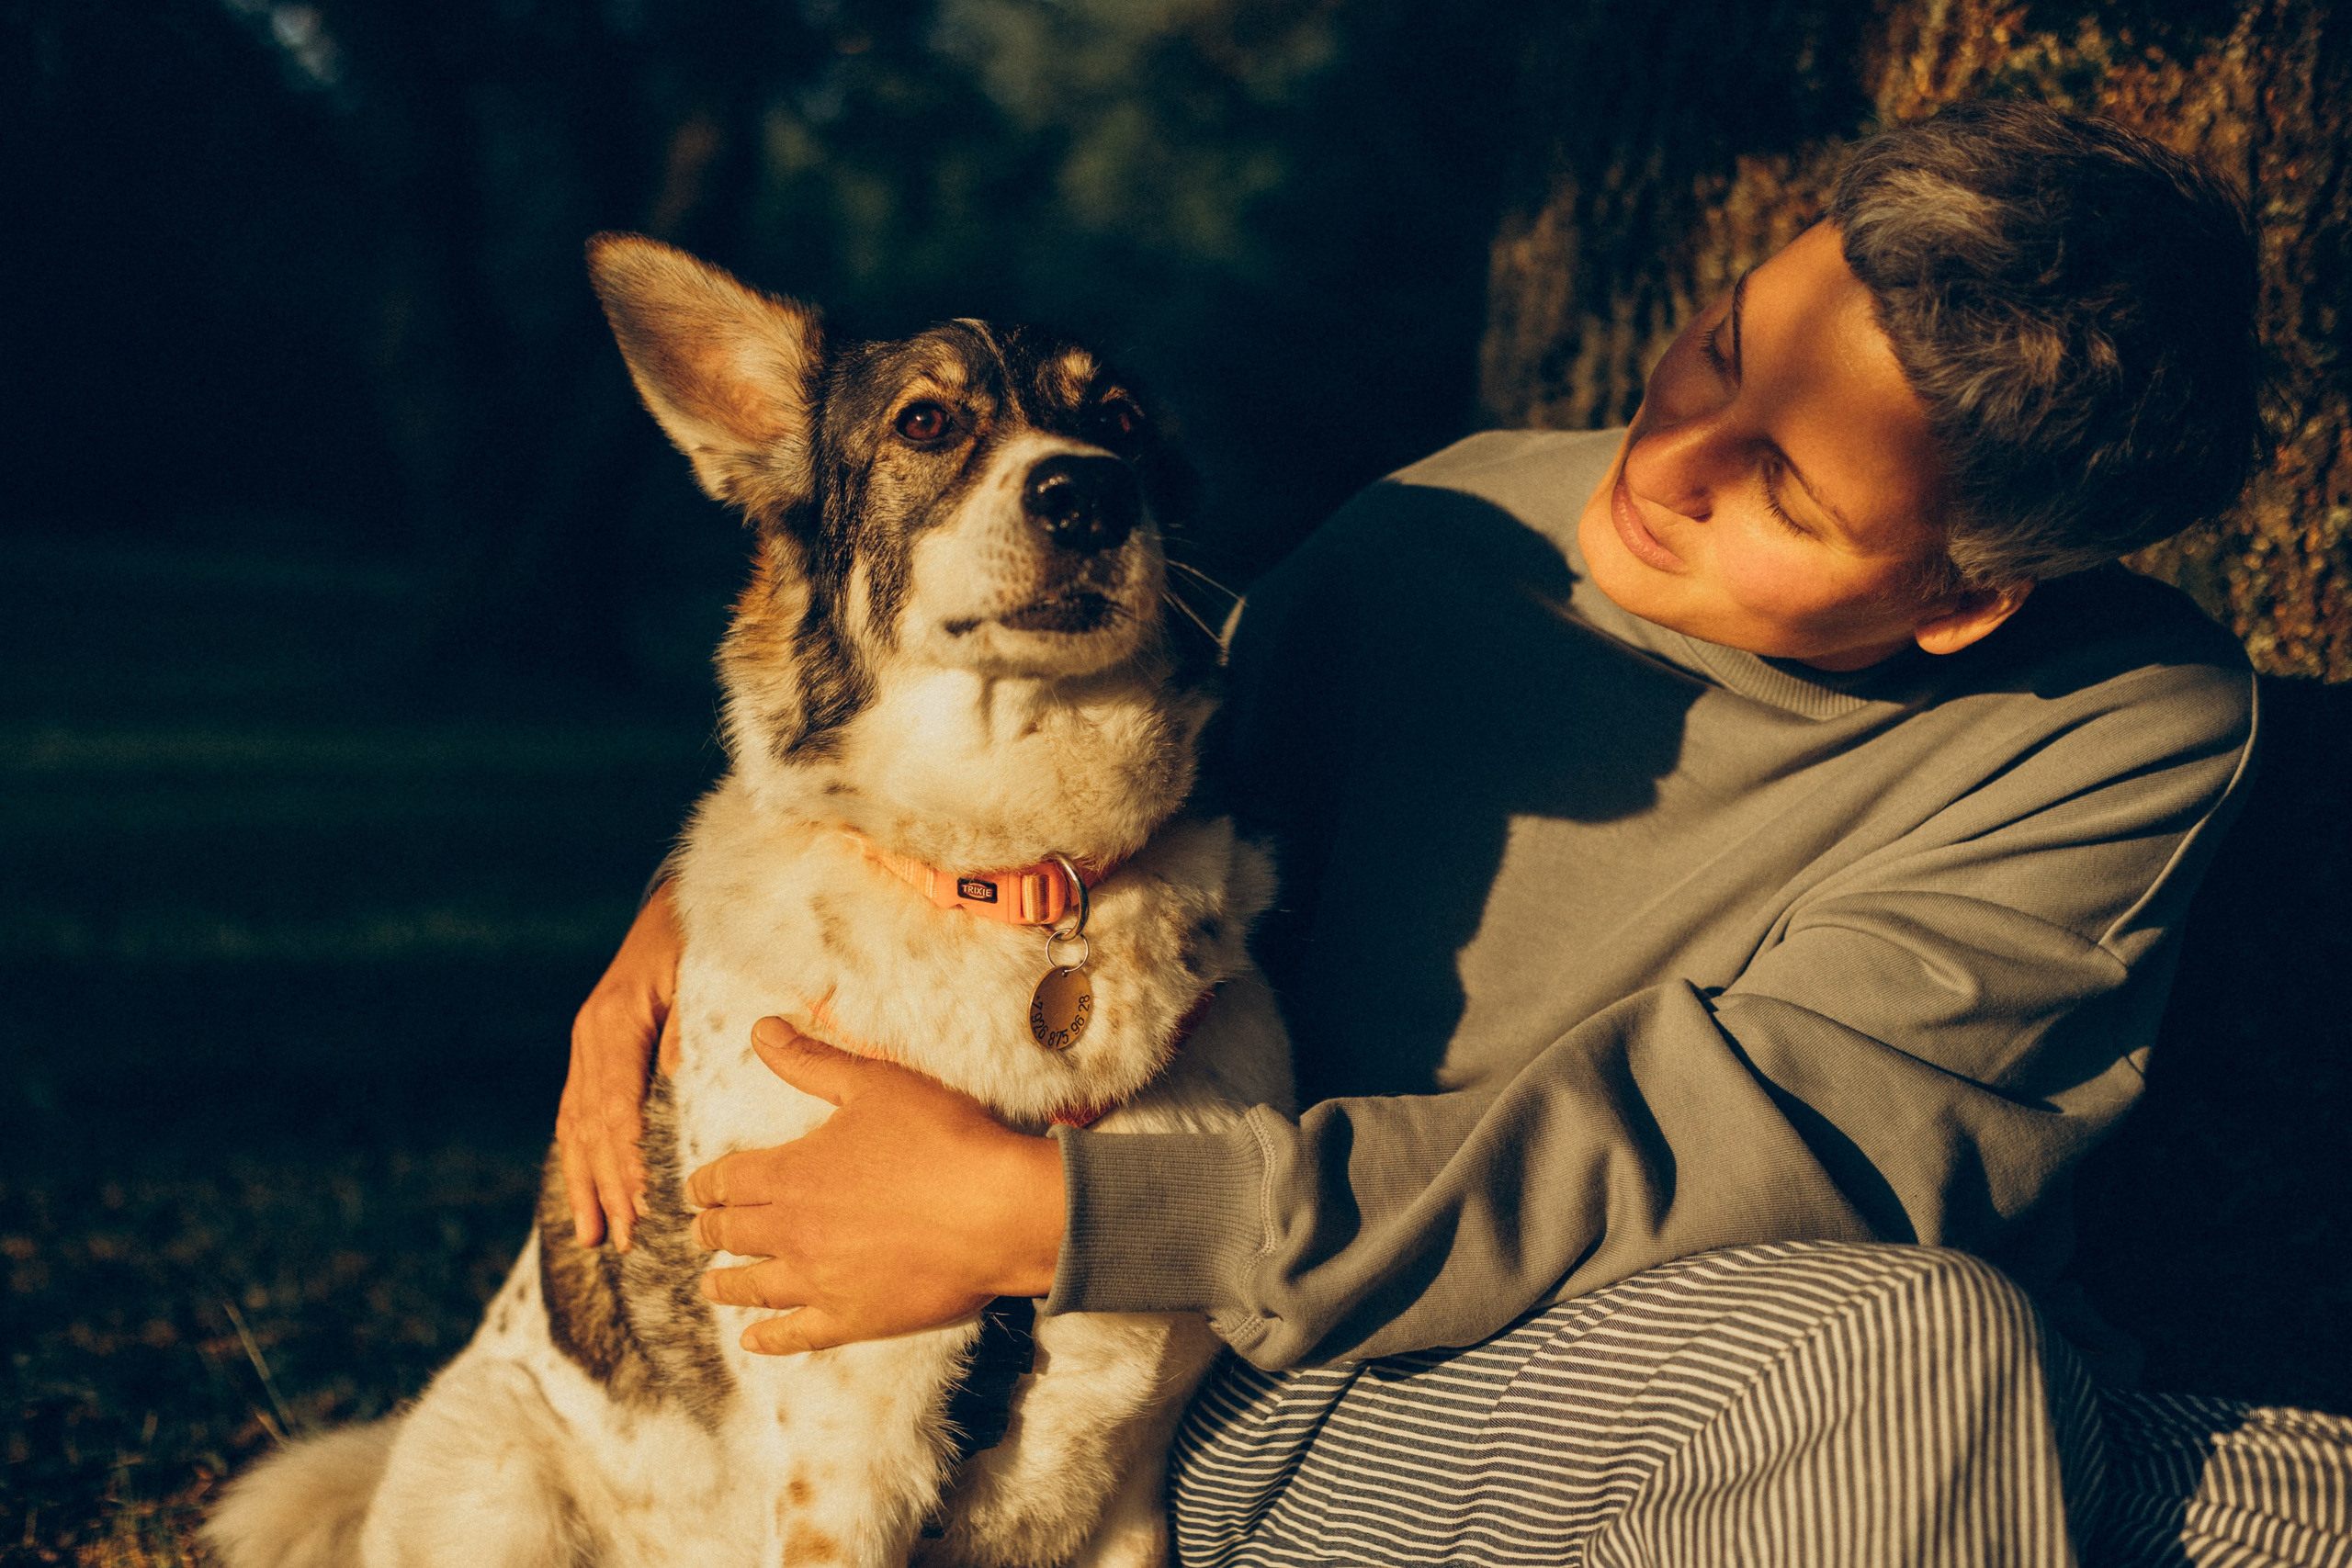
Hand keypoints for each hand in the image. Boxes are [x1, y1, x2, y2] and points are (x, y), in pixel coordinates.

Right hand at [555, 884, 682, 1250]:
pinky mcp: (591, 1057)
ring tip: (595, 1238)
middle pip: (592, 1125)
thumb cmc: (700, 937)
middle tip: (624, 1237)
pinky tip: (585, 1201)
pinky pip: (578, 1117)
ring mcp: (585, 1047)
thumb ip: (689, 1024)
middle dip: (607, 1185)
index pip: (615, 1101)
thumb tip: (679, 1078)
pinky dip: (581, 1161)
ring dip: (586, 1185)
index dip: (625, 1153)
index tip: (640, 1198)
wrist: (676, 903)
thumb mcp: (699, 970)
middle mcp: (591, 1037)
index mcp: (615, 1020)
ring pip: (577, 1128)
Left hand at [688, 1019, 1066, 1355]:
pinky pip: (797, 1335)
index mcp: (790, 1173)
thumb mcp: (874, 1084)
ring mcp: (820, 1281)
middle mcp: (792, 1231)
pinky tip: (754, 1341)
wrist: (997, 1211)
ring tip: (710, 1286)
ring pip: (753, 1287)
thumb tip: (759, 1030)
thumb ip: (810, 1061)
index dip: (707, 1182)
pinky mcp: (853, 1318)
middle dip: (711, 1229)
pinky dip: (769, 1339)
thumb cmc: (941, 1139)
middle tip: (700, 1231)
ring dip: (725, 1285)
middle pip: (732, 1233)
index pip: (728, 1179)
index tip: (696, 1188)